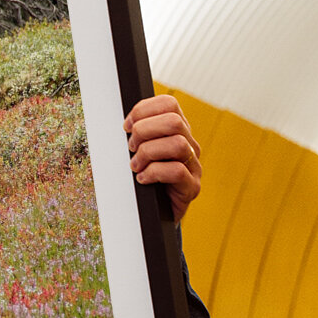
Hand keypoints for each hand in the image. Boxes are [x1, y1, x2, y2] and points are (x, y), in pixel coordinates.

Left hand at [124, 94, 201, 221]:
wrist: (153, 214)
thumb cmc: (143, 179)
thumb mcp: (138, 151)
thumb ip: (136, 135)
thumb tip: (124, 123)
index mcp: (177, 131)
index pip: (169, 104)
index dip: (143, 110)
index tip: (126, 126)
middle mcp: (190, 145)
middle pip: (174, 121)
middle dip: (144, 131)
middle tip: (131, 148)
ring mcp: (194, 166)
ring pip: (177, 144)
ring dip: (148, 153)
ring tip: (135, 166)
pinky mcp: (192, 187)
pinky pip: (177, 171)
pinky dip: (153, 173)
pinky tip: (142, 179)